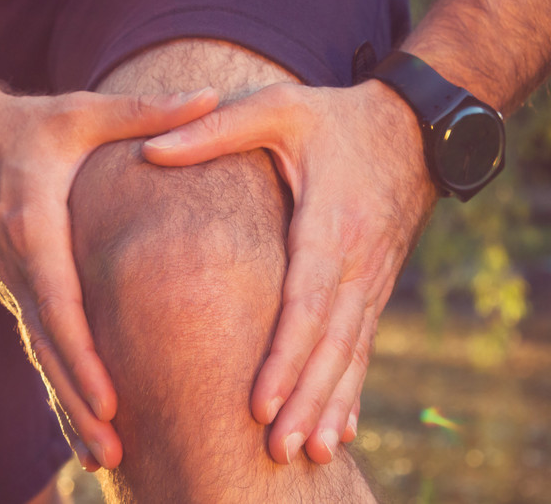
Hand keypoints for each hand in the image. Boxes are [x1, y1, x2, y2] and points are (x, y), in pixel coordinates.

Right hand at [0, 87, 218, 470]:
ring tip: (105, 459)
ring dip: (69, 408)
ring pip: (42, 356)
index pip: (58, 300)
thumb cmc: (29, 126)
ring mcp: (14, 283)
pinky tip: (86, 426)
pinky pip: (40, 347)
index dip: (82, 354)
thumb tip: (212, 96)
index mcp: (34, 225)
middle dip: (79, 402)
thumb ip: (146, 111)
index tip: (110, 397)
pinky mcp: (18, 291)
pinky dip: (61, 388)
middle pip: (49, 345)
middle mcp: (19, 264)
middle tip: (114, 453)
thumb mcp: (83, 111)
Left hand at [142, 80, 437, 464]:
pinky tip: (339, 430)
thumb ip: (214, 129)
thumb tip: (149, 151)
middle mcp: (359, 262)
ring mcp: (372, 279)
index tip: (258, 400)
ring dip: (329, 405)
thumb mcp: (275, 108)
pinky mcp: (373, 288)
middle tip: (277, 448)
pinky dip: (351, 391)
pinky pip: (362, 347)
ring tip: (307, 453)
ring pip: (350, 354)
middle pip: (331, 343)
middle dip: (304, 398)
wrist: (412, 127)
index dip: (284, 355)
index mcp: (330, 224)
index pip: (307, 302)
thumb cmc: (333, 117)